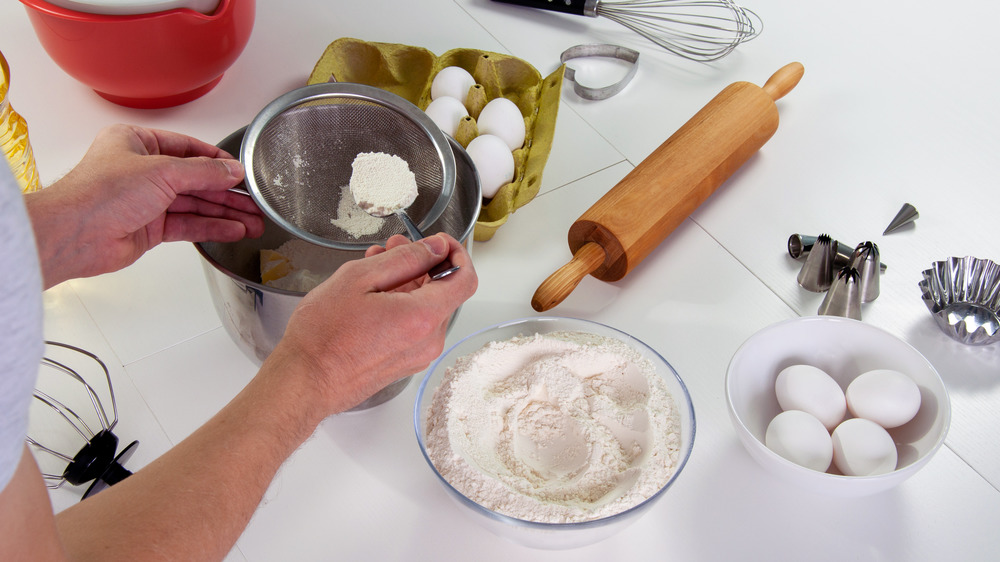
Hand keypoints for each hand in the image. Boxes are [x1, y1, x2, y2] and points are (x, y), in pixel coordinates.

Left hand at [25, 124, 263, 287]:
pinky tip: (233, 229)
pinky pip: (188, 225)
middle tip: (255, 201)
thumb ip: (202, 171)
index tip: (241, 171)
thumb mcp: (161, 171)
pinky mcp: (149, 228)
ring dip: (225, 213)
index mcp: (137, 143)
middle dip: (227, 192)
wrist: (75, 234)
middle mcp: (142, 170)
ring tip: (253, 220)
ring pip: (195, 204)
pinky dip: (211, 227)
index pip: (187, 148)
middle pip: (195, 179)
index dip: (217, 160)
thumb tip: (230, 169)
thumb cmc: (99, 193)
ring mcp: (146, 200)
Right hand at [266, 233, 476, 415]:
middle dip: (422, 264)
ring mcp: (417, 355)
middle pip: (444, 292)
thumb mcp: (360, 279)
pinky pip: (414, 326)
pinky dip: (401, 304)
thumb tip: (435, 249)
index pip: (465, 279)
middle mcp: (428, 341)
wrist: (304, 382)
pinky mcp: (404, 363)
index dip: (456, 254)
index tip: (438, 242)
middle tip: (393, 247)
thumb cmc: (322, 337)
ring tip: (374, 267)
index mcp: (423, 318)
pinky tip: (373, 293)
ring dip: (408, 282)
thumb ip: (405, 259)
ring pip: (426, 308)